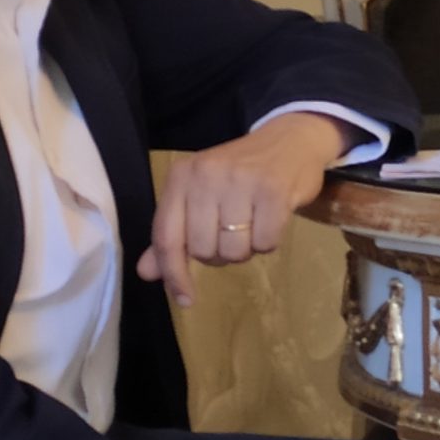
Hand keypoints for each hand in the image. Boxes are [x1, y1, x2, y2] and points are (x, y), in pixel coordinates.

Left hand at [139, 111, 351, 308]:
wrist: (291, 140)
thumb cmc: (241, 173)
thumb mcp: (199, 196)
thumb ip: (174, 233)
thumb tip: (147, 273)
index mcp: (180, 177)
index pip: (166, 237)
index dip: (173, 274)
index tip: (184, 299)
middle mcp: (206, 175)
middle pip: (202, 250)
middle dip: (219, 254)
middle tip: (232, 234)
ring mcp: (241, 180)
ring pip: (234, 250)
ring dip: (245, 250)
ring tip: (253, 225)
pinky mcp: (274, 190)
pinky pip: (265, 243)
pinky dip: (270, 242)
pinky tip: (272, 221)